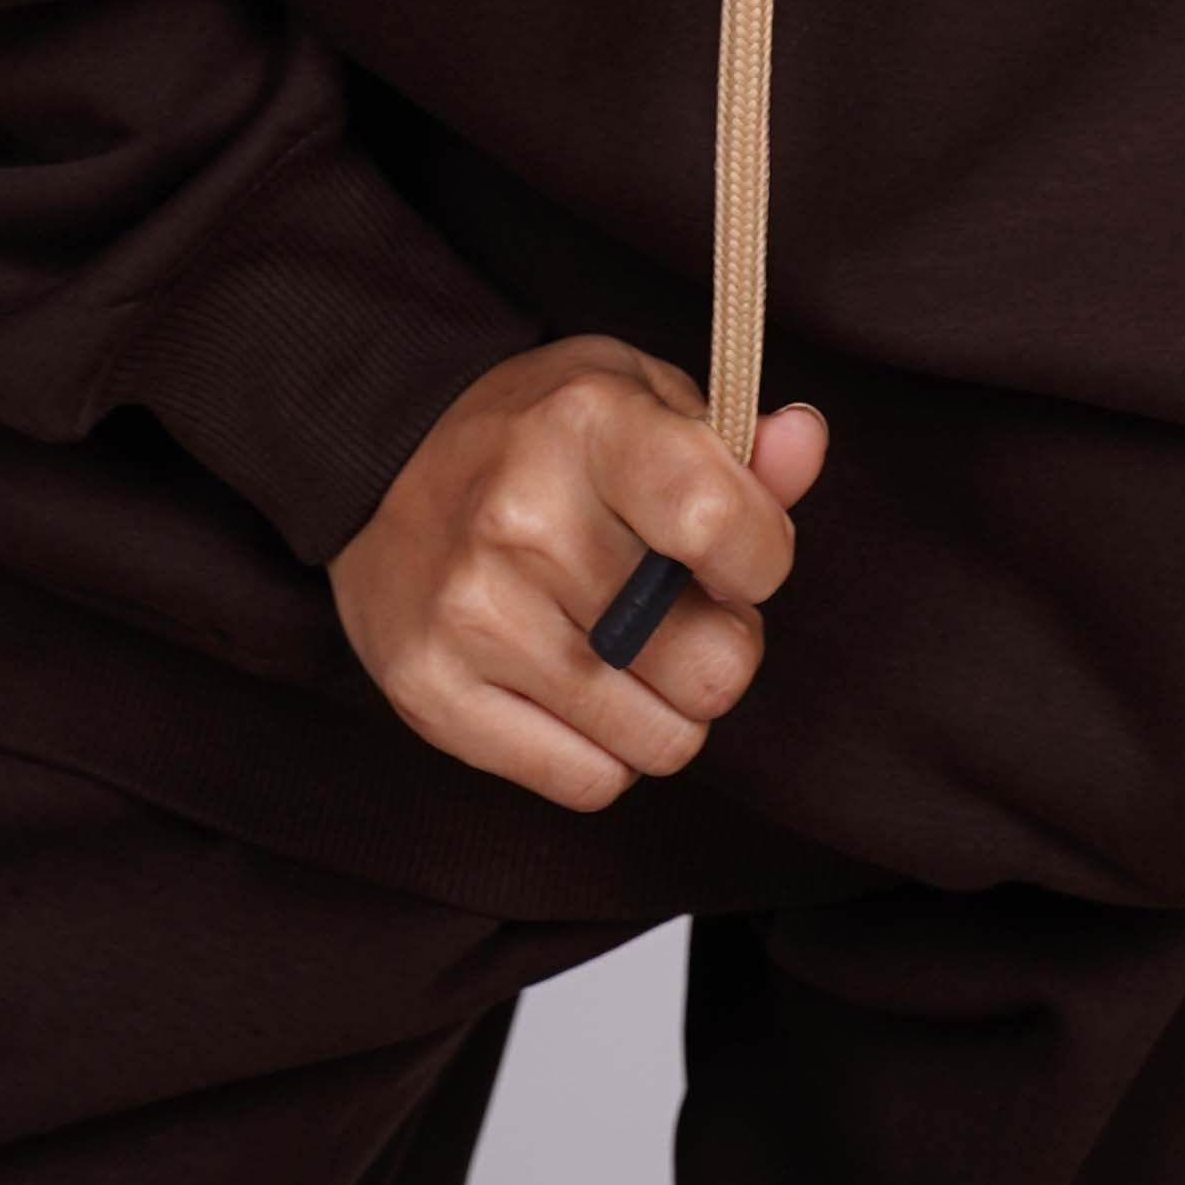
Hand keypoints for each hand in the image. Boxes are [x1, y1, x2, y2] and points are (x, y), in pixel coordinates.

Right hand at [328, 337, 829, 811]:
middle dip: (720, 648)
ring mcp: (473, 616)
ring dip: (665, 708)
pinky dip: (605, 752)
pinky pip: (589, 783)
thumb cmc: (540, 437)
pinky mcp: (433, 697)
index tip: (738, 555)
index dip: (762, 559)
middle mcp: (524, 520)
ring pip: (660, 741)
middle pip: (711, 665)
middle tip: (679, 610)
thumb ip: (736, 445)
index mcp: (588, 425)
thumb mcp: (641, 400)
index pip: (722, 526)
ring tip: (626, 649)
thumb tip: (803, 446)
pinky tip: (575, 689)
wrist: (381, 465)